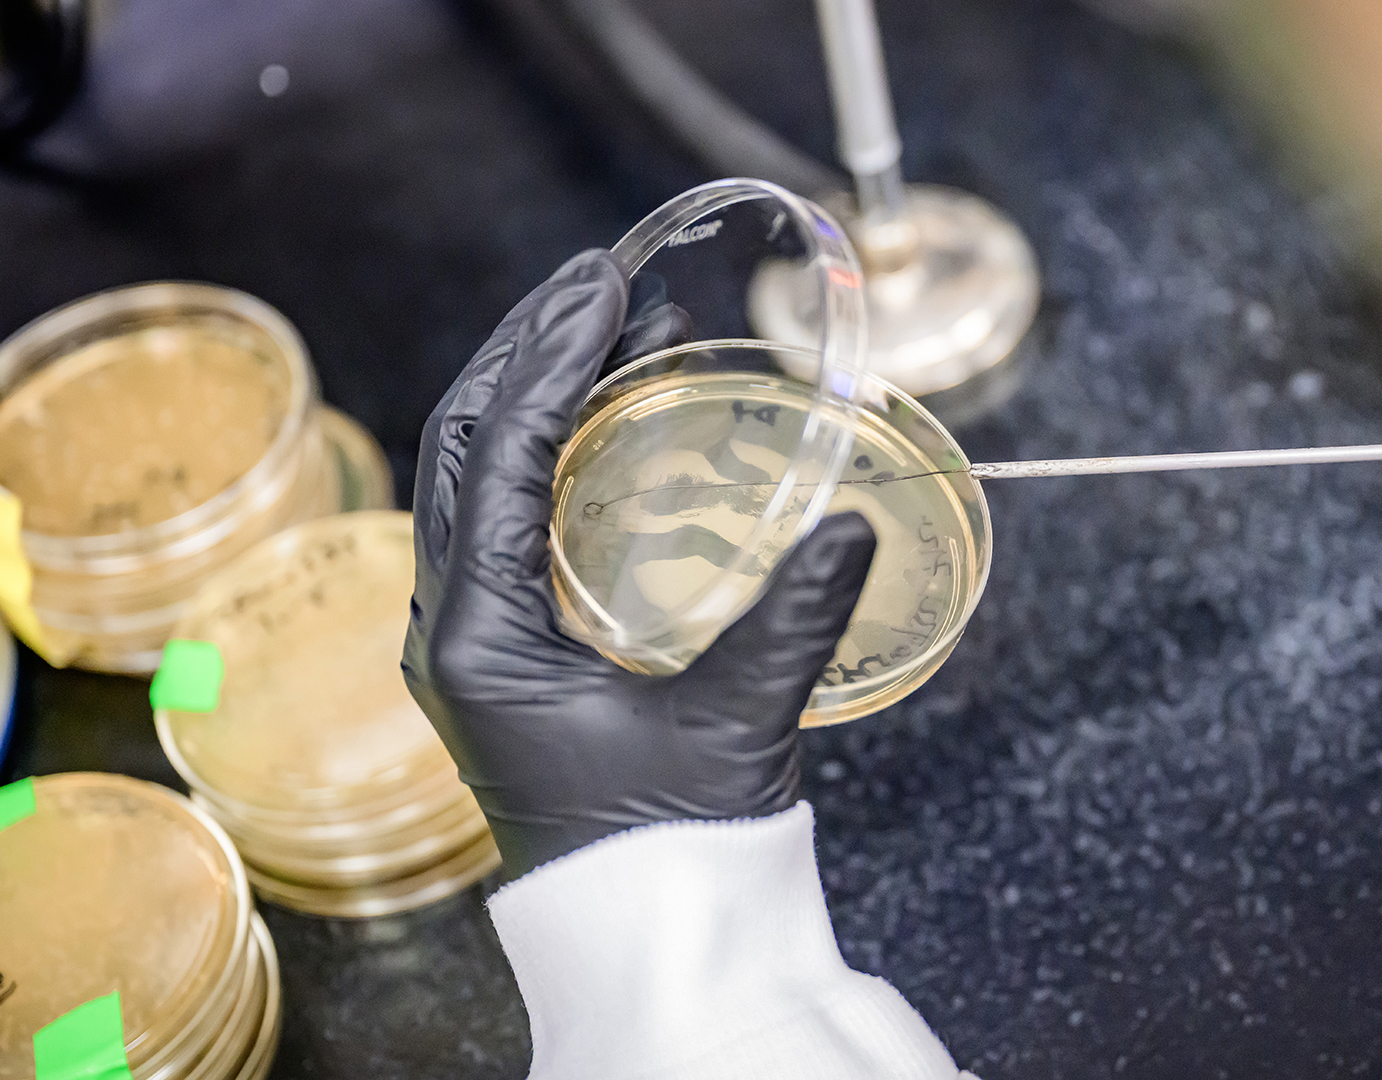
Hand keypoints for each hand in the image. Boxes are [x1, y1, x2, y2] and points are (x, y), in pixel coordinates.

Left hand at [402, 250, 876, 881]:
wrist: (654, 928)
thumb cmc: (672, 845)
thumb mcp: (733, 723)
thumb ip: (791, 619)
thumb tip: (851, 522)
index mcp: (479, 635)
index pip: (498, 457)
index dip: (551, 359)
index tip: (602, 285)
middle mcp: (455, 624)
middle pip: (468, 445)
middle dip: (532, 352)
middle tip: (603, 286)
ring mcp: (478, 633)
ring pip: (485, 475)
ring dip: (544, 394)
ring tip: (620, 329)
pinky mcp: (515, 643)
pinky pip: (516, 514)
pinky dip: (559, 449)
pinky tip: (619, 420)